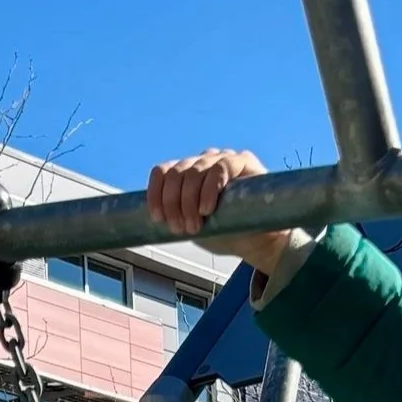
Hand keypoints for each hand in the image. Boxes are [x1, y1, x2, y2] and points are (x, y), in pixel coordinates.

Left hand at [147, 149, 287, 278]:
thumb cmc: (225, 232)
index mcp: (188, 174)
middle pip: (175, 173)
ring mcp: (222, 159)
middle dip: (172, 204)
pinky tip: (207, 209)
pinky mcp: (243, 161)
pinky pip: (220, 168)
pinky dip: (209, 189)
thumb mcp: (191, 224)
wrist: (258, 242)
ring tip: (195, 227)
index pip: (163, 172)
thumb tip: (142, 221)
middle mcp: (203, 162)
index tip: (157, 218)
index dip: (155, 194)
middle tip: (180, 229)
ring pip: (193, 171)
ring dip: (188, 202)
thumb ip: (173, 216)